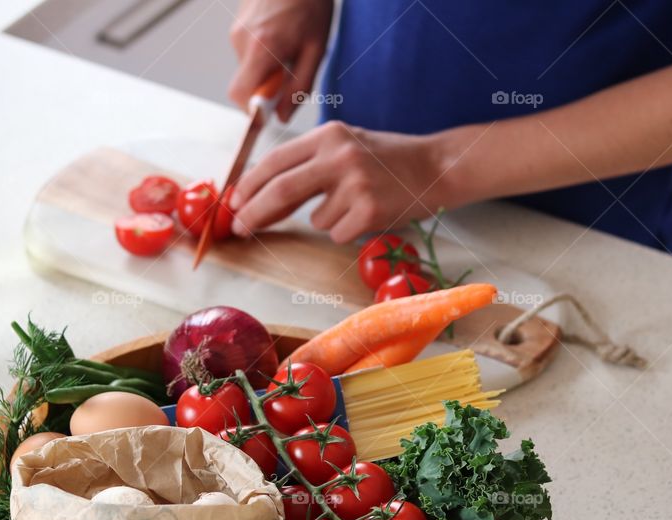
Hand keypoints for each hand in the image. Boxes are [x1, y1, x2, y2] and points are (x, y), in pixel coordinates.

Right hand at [228, 0, 332, 121]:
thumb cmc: (310, 3)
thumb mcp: (315, 49)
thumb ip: (299, 86)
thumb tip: (281, 116)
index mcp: (262, 49)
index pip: (241, 96)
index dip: (253, 110)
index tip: (271, 109)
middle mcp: (242, 41)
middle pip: (244, 85)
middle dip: (265, 89)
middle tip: (289, 72)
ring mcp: (236, 31)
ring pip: (248, 69)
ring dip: (267, 69)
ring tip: (289, 47)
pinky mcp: (237, 25)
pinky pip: (247, 53)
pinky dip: (264, 55)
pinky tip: (281, 37)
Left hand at [230, 121, 465, 242]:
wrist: (438, 166)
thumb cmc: (387, 159)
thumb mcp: (347, 144)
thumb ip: (309, 161)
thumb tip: (260, 192)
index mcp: (329, 135)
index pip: (276, 161)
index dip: (249, 184)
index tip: (234, 202)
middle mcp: (339, 156)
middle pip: (281, 190)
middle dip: (254, 213)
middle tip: (239, 229)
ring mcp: (355, 184)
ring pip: (315, 218)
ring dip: (329, 218)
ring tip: (357, 203)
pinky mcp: (369, 212)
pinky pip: (338, 232)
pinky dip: (348, 229)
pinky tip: (371, 212)